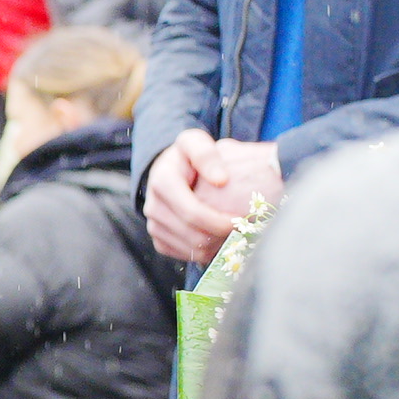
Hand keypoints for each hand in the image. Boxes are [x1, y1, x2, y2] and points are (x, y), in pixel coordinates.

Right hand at [145, 129, 280, 263]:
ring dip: (216, 247)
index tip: (243, 220)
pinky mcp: (158, 239)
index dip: (219, 222)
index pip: (192, 212)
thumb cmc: (187, 156)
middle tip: (245, 232)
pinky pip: (183, 255)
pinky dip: (205, 253)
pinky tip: (220, 241)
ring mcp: (154, 225)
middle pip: (193, 235)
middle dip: (222, 238)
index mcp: (162, 182)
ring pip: (190, 249)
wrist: (167, 169)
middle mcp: (153, 206)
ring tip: (236, 237)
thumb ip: (206, 155)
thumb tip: (221, 180)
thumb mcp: (195, 142)